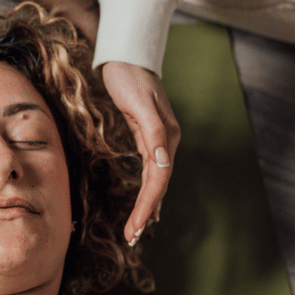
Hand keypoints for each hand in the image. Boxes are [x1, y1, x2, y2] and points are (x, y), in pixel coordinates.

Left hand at [100, 61, 180, 244]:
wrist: (127, 57)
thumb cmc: (130, 76)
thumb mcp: (139, 102)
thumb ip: (153, 131)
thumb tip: (161, 161)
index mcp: (167, 136)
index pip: (158, 179)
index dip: (147, 205)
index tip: (136, 228)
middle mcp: (166, 142)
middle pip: (157, 185)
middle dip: (145, 212)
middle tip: (132, 238)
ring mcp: (158, 140)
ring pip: (154, 181)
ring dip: (146, 206)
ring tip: (136, 230)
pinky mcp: (147, 137)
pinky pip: (149, 172)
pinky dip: (147, 191)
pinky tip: (146, 205)